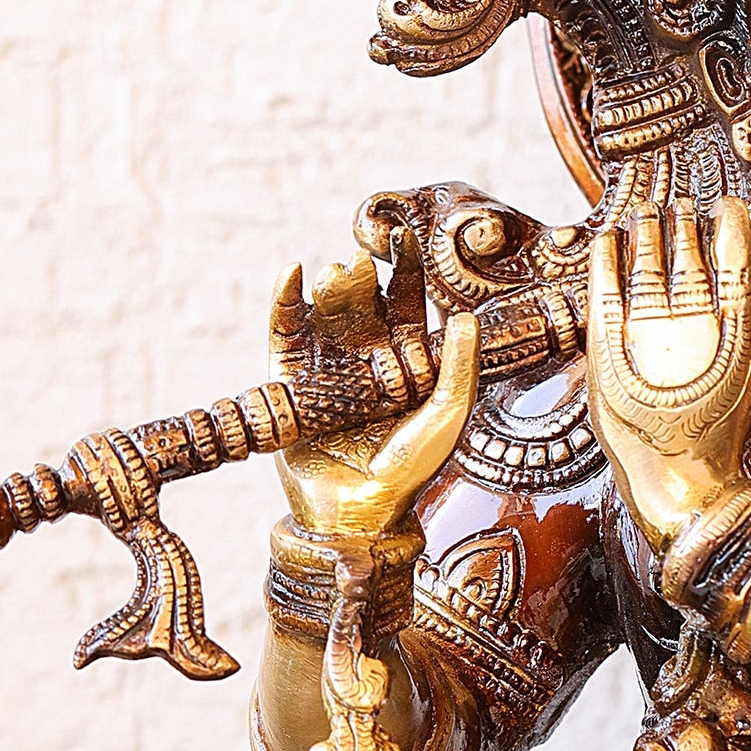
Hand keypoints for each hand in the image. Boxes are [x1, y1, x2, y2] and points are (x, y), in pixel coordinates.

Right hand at [276, 256, 480, 539]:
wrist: (359, 513)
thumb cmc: (411, 470)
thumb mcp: (446, 416)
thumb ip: (459, 368)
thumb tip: (465, 315)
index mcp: (405, 359)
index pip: (404, 302)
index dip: (404, 269)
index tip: (403, 237)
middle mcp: (365, 357)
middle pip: (362, 302)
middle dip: (362, 278)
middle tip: (361, 259)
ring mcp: (327, 367)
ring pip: (325, 312)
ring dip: (328, 288)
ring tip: (334, 273)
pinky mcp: (291, 381)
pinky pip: (286, 334)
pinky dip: (285, 301)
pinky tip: (292, 272)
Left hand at [584, 196, 750, 554]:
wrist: (681, 482)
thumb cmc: (722, 433)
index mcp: (733, 328)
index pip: (734, 258)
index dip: (729, 224)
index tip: (726, 205)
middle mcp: (691, 324)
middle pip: (686, 252)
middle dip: (684, 222)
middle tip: (681, 205)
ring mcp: (646, 334)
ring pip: (647, 262)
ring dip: (648, 232)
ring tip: (648, 214)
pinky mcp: (607, 350)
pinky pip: (605, 290)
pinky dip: (606, 260)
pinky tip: (607, 240)